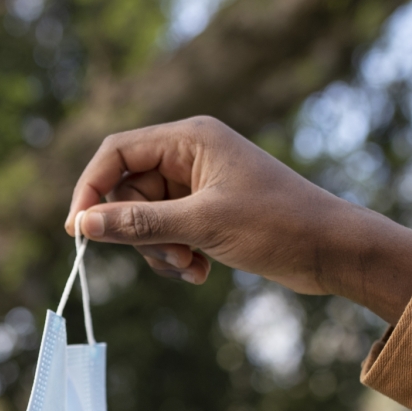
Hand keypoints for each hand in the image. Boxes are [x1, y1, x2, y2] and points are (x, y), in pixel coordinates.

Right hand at [64, 116, 411, 321]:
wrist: (332, 250)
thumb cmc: (277, 225)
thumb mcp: (203, 226)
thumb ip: (140, 224)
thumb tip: (83, 224)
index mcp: (190, 138)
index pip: (117, 153)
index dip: (91, 188)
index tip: (78, 231)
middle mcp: (191, 154)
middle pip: (129, 190)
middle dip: (140, 232)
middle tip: (170, 259)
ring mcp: (200, 184)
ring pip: (148, 218)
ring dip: (161, 250)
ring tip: (191, 268)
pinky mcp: (209, 211)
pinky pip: (169, 232)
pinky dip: (177, 255)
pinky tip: (201, 273)